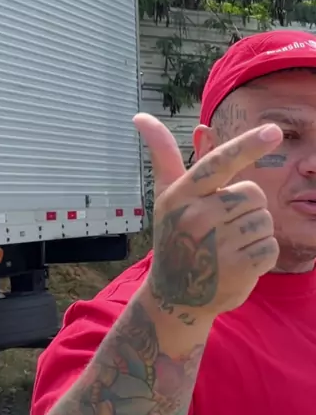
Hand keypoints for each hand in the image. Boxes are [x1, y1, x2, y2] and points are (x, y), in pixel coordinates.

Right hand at [133, 114, 282, 319]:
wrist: (174, 297)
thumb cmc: (174, 238)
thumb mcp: (167, 197)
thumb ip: (164, 155)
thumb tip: (140, 117)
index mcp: (182, 195)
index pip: (218, 164)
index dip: (247, 146)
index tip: (273, 132)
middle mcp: (197, 218)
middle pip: (253, 193)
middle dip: (246, 209)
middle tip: (222, 228)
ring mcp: (217, 246)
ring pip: (265, 220)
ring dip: (255, 233)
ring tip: (228, 247)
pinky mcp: (237, 269)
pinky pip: (270, 247)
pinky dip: (262, 256)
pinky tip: (238, 264)